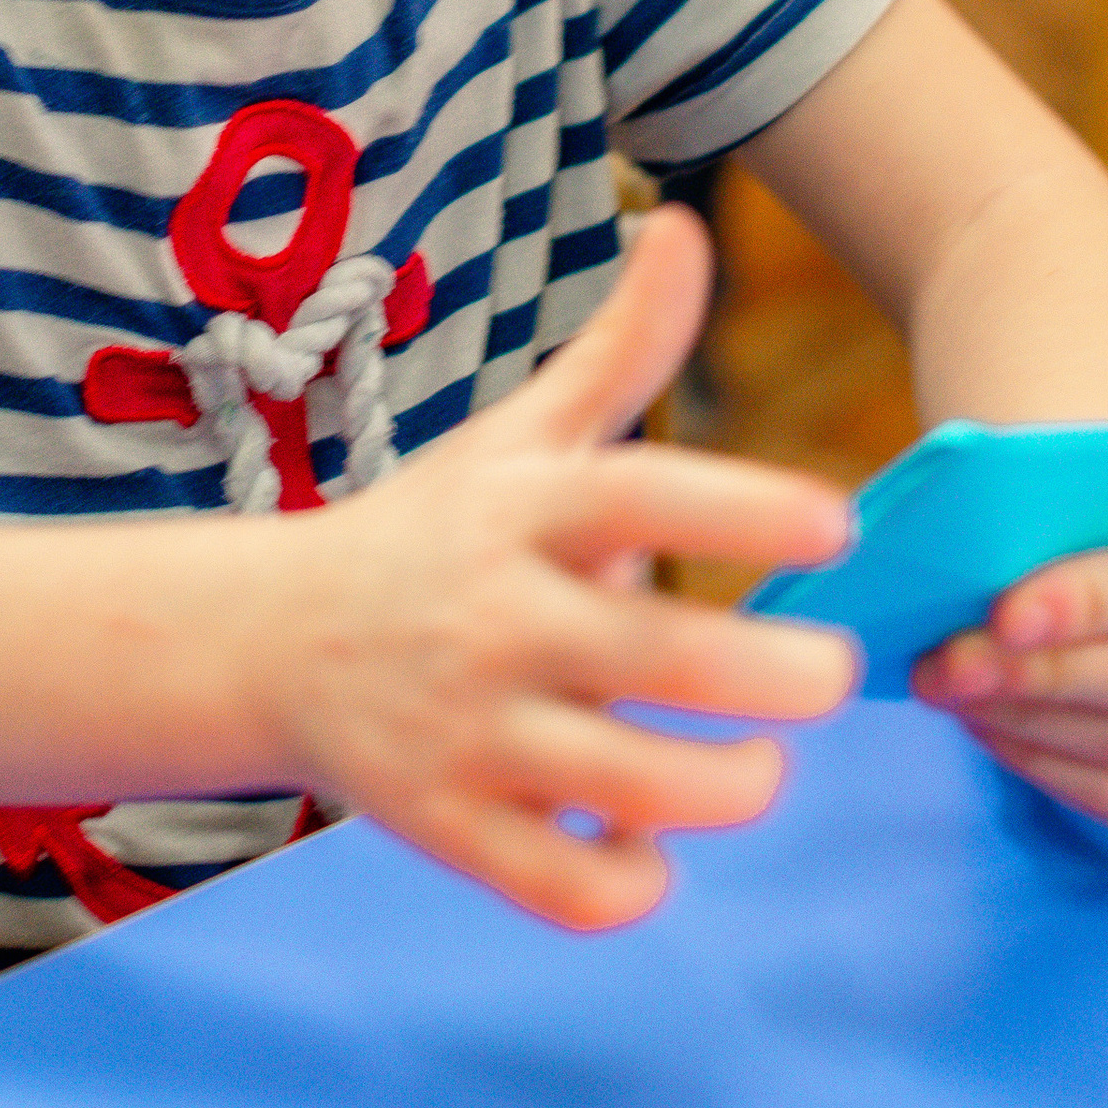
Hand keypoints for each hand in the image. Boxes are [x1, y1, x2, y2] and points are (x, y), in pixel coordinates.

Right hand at [268, 210, 857, 929]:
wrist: (269, 641)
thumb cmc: (436, 531)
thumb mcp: (519, 434)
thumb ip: (621, 345)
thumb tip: (685, 224)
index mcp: (525, 512)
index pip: (638, 495)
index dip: (743, 509)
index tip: (837, 524)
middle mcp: (496, 616)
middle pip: (651, 654)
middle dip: (769, 676)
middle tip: (831, 675)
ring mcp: (467, 729)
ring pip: (621, 784)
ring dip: (721, 788)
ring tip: (760, 767)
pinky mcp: (446, 826)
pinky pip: (557, 884)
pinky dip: (625, 883)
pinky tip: (651, 845)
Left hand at [910, 491, 1107, 838]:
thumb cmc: (1096, 525)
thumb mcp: (1088, 496)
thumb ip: (1052, 516)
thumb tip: (972, 561)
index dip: (1095, 601)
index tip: (1004, 614)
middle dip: (1046, 676)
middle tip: (950, 666)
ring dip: (1032, 725)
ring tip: (953, 692)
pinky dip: (1050, 770)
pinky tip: (991, 730)